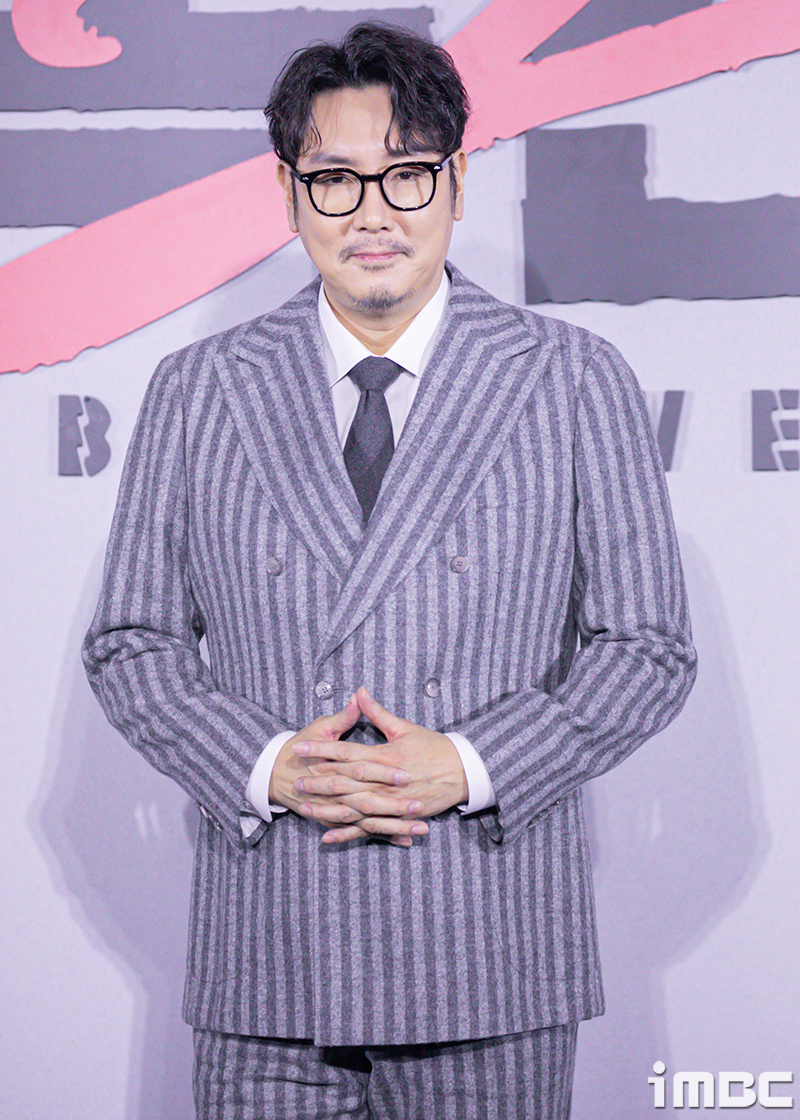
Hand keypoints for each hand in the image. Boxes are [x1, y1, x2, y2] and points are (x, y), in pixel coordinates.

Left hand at [291, 686, 467, 844]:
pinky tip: (328, 835)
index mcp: (386, 756)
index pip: (347, 753)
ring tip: (305, 807)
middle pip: (346, 782)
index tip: (301, 748)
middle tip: (296, 780)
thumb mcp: (405, 727)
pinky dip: (348, 833)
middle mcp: (386, 781)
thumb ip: (378, 713)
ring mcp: (392, 802)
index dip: (322, 750)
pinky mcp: (397, 817)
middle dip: (319, 781)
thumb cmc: (434, 747)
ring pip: (354, 807)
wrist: (463, 772)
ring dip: (328, 808)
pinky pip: (369, 827)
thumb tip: (359, 692)